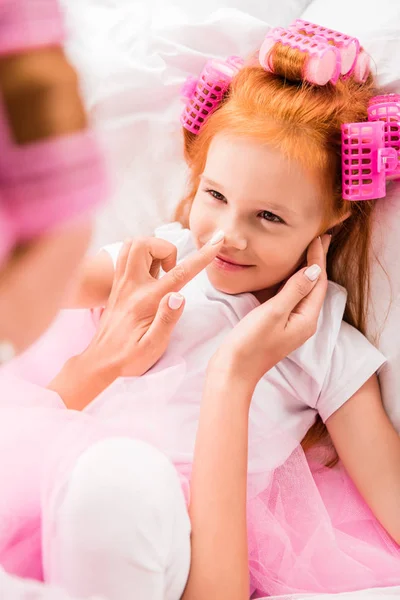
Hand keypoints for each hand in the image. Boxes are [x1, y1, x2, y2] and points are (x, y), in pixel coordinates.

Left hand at [50, 232, 223, 408]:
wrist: (100, 361)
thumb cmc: (129, 357)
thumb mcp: (153, 346)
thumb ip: (167, 320)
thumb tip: (180, 296)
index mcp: (147, 301)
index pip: (179, 272)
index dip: (202, 256)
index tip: (217, 241)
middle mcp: (131, 286)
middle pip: (146, 244)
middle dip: (166, 249)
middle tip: (172, 271)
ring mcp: (121, 283)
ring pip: (132, 244)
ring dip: (151, 249)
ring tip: (161, 271)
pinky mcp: (115, 285)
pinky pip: (124, 255)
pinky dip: (139, 255)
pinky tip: (148, 274)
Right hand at [211, 235, 329, 392]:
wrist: (232, 371)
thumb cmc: (251, 344)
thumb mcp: (274, 313)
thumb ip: (294, 290)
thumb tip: (315, 269)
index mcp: (306, 319)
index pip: (318, 282)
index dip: (318, 258)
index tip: (317, 236)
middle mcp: (302, 321)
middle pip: (313, 286)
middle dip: (316, 261)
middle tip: (319, 237)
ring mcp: (289, 324)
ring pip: (301, 291)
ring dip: (303, 269)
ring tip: (305, 249)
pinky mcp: (276, 324)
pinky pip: (288, 297)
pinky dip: (289, 281)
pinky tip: (284, 272)